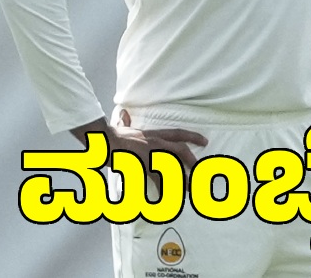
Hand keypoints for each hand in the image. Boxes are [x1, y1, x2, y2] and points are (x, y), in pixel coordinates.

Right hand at [70, 113, 207, 188]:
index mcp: (153, 134)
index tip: (205, 141)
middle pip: (181, 149)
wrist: (104, 141)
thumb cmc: (111, 135)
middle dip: (192, 160)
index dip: (193, 136)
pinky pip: (158, 179)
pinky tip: (169, 196)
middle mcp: (156, 142)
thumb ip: (126, 122)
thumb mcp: (123, 127)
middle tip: (200, 170)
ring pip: (172, 166)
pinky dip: (164, 188)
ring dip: (181, 179)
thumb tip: (124, 114)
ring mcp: (151, 153)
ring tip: (190, 189)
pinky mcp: (144, 165)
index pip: (178, 133)